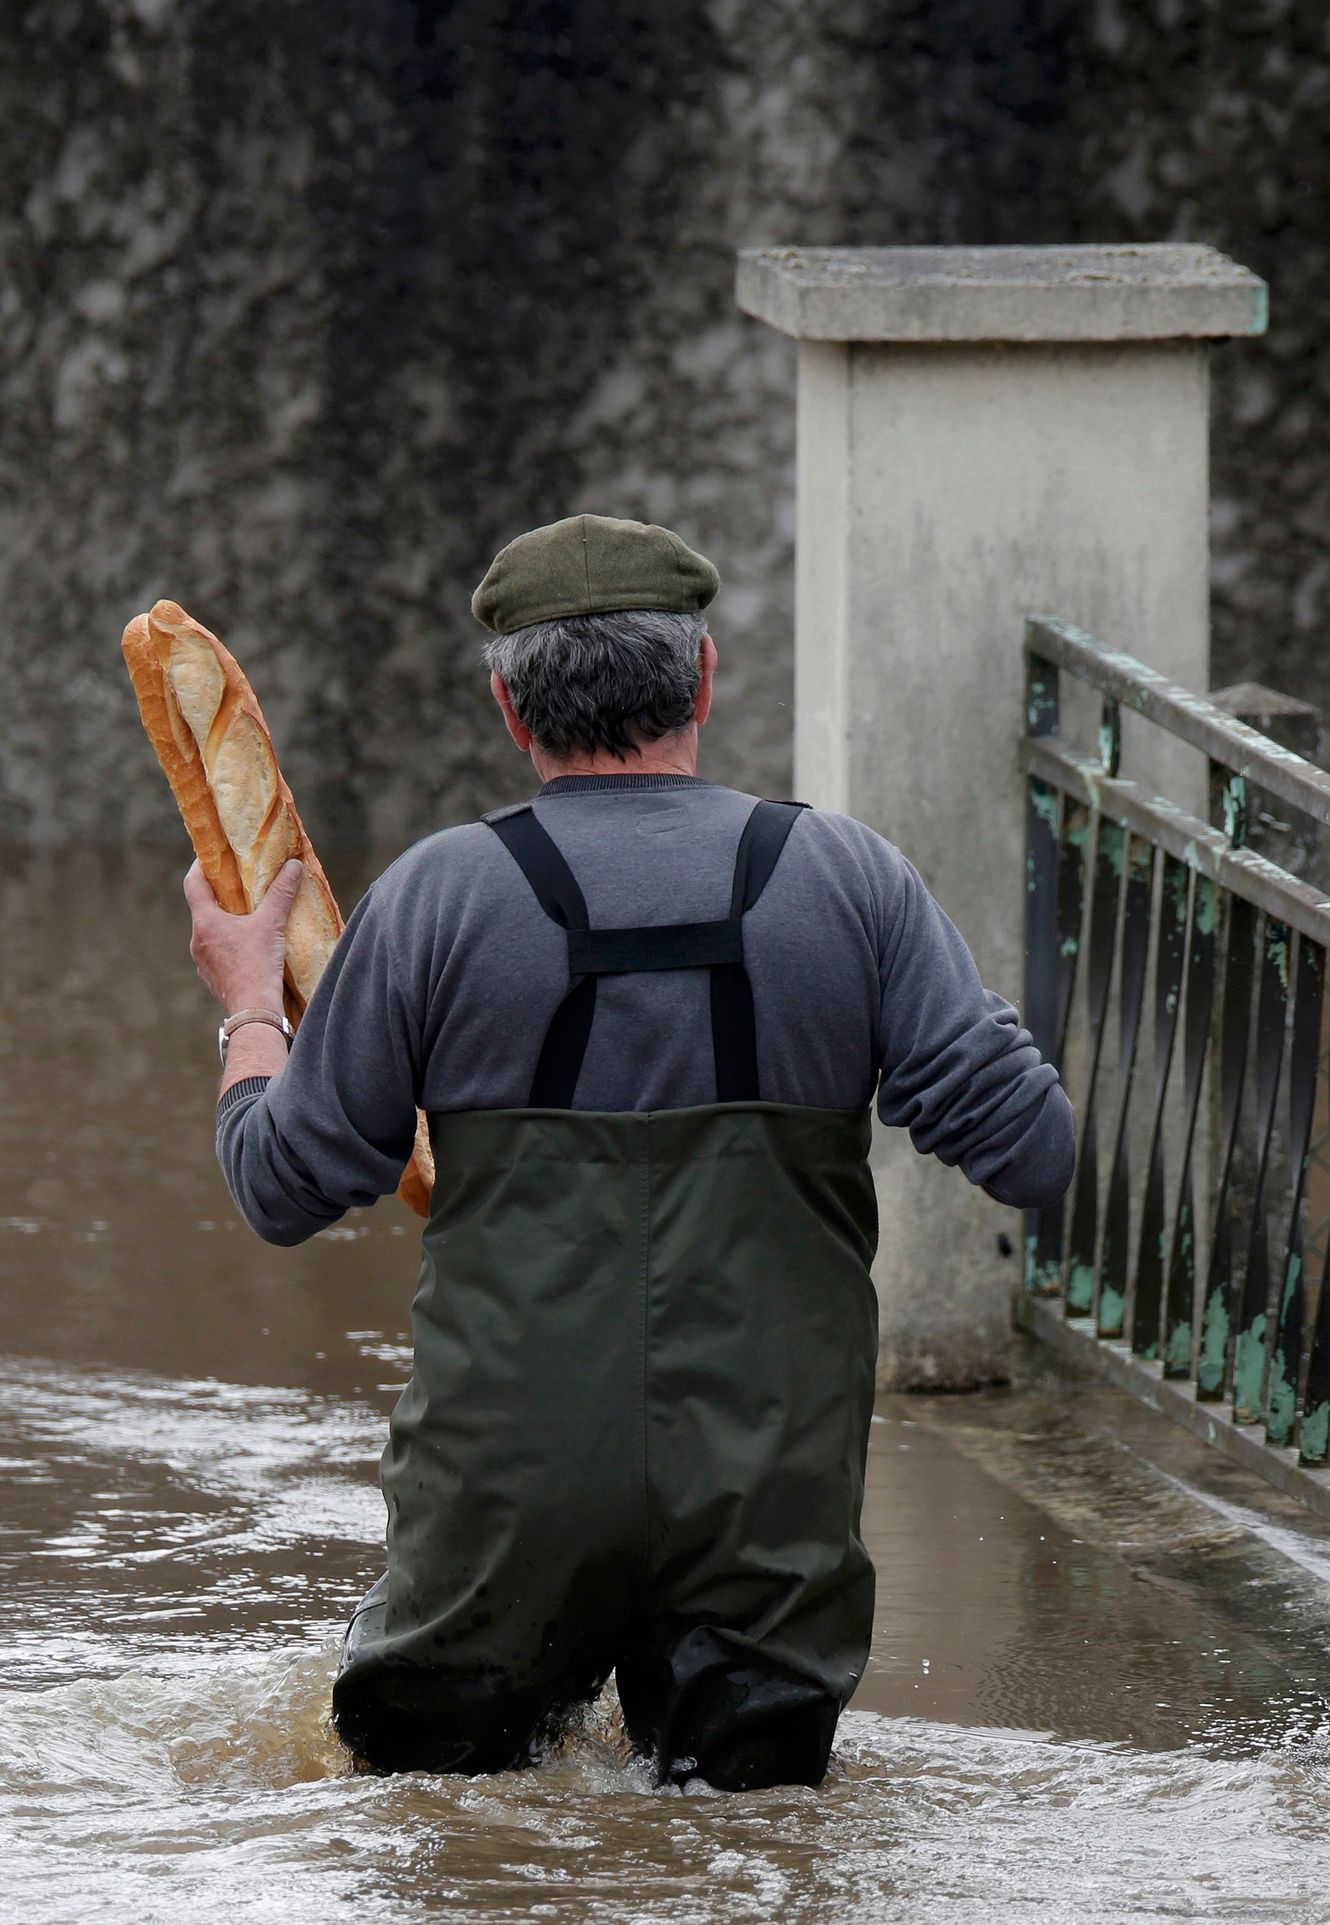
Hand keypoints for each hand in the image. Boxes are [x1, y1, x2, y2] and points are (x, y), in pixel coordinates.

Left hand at [183, 858, 303, 1011]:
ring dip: (224, 922)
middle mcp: (197, 940)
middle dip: (220, 895)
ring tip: (247, 918)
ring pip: (210, 932)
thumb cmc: (258, 965)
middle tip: (239, 885)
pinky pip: (216, 952)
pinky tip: (248, 947)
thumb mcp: (272, 924)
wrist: (253, 1010)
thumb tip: (293, 865)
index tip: (211, 857)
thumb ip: (281, 893)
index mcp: (205, 922)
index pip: (193, 884)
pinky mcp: (212, 977)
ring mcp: (202, 961)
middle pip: (203, 908)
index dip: (200, 866)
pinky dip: (228, 943)